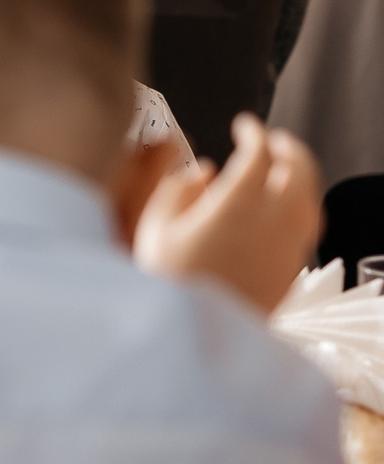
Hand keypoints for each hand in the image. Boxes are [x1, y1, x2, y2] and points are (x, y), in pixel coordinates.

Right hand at [134, 114, 322, 317]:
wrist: (192, 337)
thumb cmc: (168, 284)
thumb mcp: (154, 227)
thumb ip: (177, 189)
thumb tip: (200, 173)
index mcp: (237, 203)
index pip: (259, 152)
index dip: (253, 132)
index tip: (244, 125)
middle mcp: (272, 221)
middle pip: (299, 169)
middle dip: (288, 148)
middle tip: (272, 140)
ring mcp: (288, 247)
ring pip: (311, 198)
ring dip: (301, 176)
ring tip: (284, 171)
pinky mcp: (291, 270)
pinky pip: (307, 226)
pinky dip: (300, 205)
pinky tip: (281, 211)